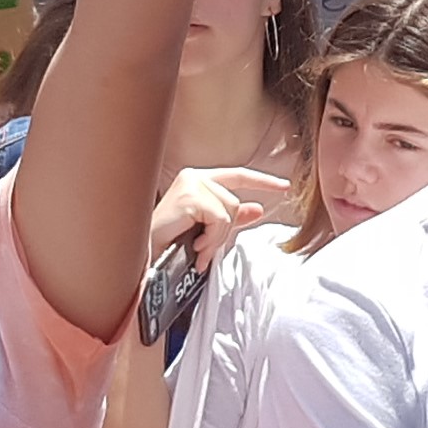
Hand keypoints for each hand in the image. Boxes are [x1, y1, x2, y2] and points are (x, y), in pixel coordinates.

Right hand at [149, 165, 287, 271]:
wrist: (143, 252)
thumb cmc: (169, 241)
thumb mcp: (206, 228)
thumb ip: (231, 217)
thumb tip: (257, 209)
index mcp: (197, 180)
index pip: (237, 175)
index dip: (263, 181)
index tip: (284, 186)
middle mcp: (194, 176)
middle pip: (234, 201)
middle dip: (225, 231)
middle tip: (206, 247)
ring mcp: (191, 184)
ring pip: (229, 211)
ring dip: (217, 237)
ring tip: (198, 247)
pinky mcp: (190, 196)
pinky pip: (220, 219)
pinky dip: (212, 237)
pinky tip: (196, 245)